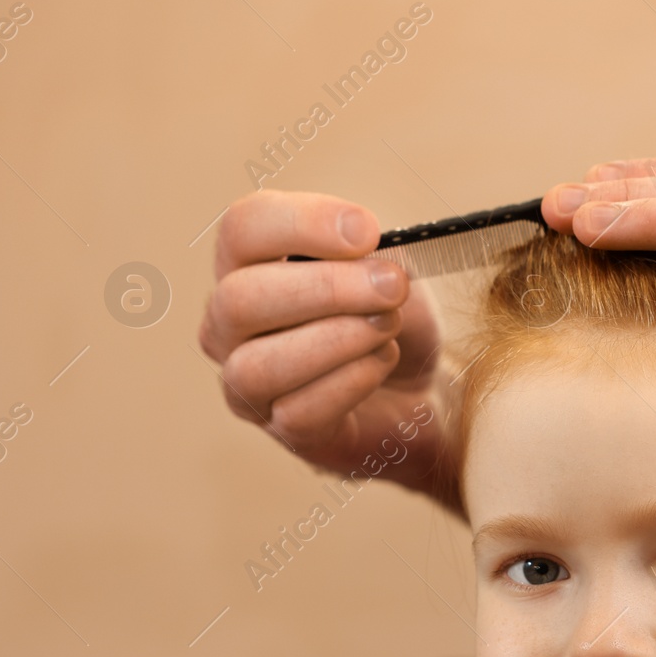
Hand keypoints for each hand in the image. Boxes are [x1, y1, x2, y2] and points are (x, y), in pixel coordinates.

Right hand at [199, 190, 463, 512]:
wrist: (426, 388)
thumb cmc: (391, 318)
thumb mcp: (389, 268)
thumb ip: (371, 252)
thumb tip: (365, 250)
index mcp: (247, 266)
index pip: (241, 229)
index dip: (301, 224)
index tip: (368, 231)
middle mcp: (229, 326)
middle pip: (239, 299)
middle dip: (326, 288)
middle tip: (391, 286)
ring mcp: (248, 386)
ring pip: (258, 366)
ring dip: (336, 339)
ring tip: (388, 326)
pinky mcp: (286, 432)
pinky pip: (299, 411)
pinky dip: (351, 381)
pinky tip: (384, 361)